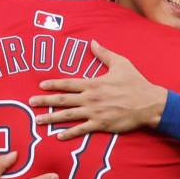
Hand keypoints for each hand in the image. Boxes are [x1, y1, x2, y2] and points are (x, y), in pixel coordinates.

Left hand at [29, 39, 167, 139]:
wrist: (149, 103)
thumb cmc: (136, 83)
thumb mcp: (120, 63)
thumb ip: (104, 54)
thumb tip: (93, 42)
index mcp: (93, 83)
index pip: (68, 83)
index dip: (53, 84)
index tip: (40, 85)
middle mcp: (90, 98)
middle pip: (63, 100)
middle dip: (45, 101)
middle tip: (30, 103)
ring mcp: (94, 112)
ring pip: (68, 116)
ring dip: (51, 118)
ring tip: (38, 121)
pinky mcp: (101, 125)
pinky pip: (81, 130)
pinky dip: (69, 133)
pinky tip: (58, 136)